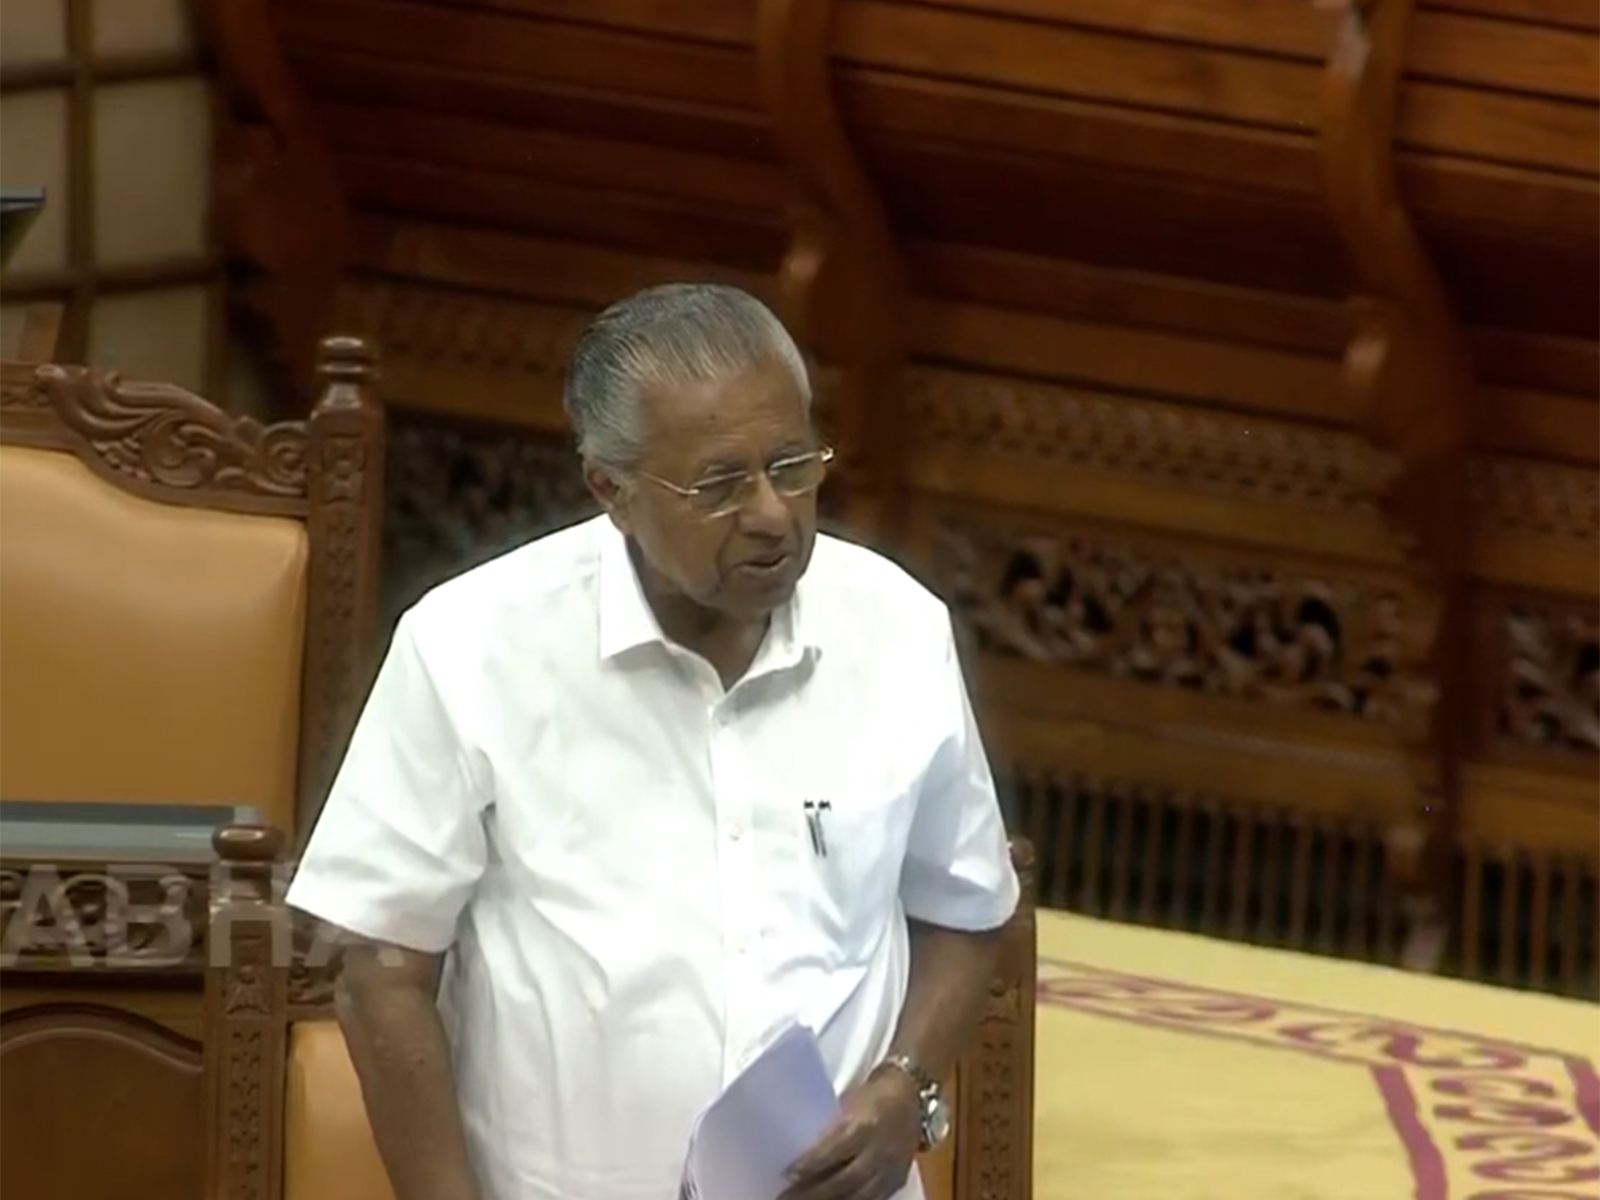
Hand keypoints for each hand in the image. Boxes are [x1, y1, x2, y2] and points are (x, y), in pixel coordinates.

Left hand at [779, 1068, 922, 1199]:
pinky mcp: (898, 1181)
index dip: (811, 1164)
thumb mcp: (849, 1104)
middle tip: (785, 1198)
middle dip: (813, 1193)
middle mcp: (880, 1151)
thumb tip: (802, 1151)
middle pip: (845, 1180)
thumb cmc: (872, 1095)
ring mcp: (891, 1169)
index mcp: (865, 1126)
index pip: (835, 1149)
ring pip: (859, 1196)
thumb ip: (832, 1130)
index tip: (787, 1173)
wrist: (912, 1095)